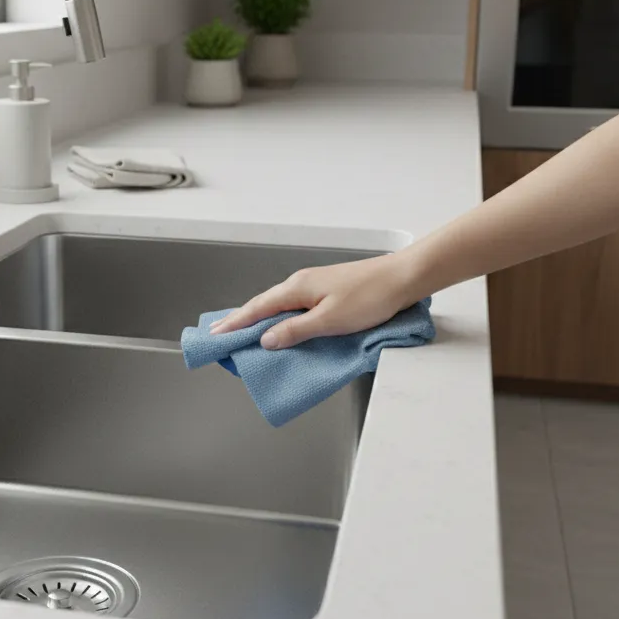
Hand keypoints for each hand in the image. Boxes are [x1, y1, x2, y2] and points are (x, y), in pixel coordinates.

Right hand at [209, 254, 418, 349]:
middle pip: (263, 304)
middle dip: (241, 320)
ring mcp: (314, 285)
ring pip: (278, 304)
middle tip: (220, 334)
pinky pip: (293, 305)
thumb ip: (295, 331)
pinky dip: (279, 316)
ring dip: (259, 318)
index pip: (257, 308)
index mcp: (297, 288)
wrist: (402, 278)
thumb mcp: (329, 321)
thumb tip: (265, 339)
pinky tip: (280, 325)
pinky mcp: (327, 290)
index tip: (216, 335)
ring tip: (243, 332)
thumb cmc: (369, 298)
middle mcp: (301, 283)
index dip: (236, 323)